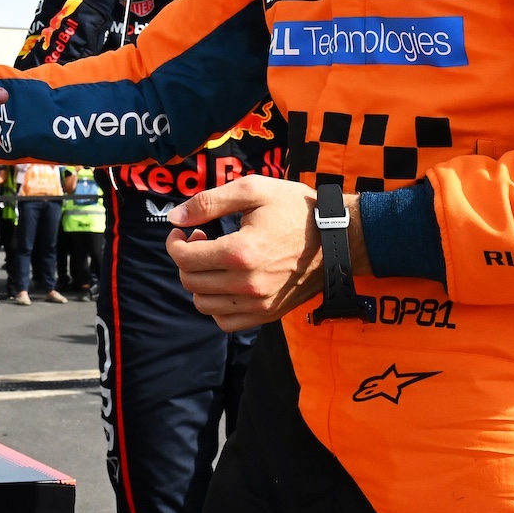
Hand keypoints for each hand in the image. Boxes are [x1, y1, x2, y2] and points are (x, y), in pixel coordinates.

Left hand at [164, 177, 365, 330]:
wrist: (339, 238)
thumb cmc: (295, 209)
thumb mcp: (252, 190)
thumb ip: (208, 202)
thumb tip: (175, 218)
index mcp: (241, 252)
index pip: (185, 259)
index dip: (174, 243)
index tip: (182, 231)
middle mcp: (248, 284)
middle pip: (191, 282)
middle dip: (185, 259)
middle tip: (200, 240)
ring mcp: (259, 303)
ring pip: (204, 305)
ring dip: (199, 282)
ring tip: (213, 260)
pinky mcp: (269, 314)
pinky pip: (225, 322)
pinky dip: (217, 305)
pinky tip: (226, 283)